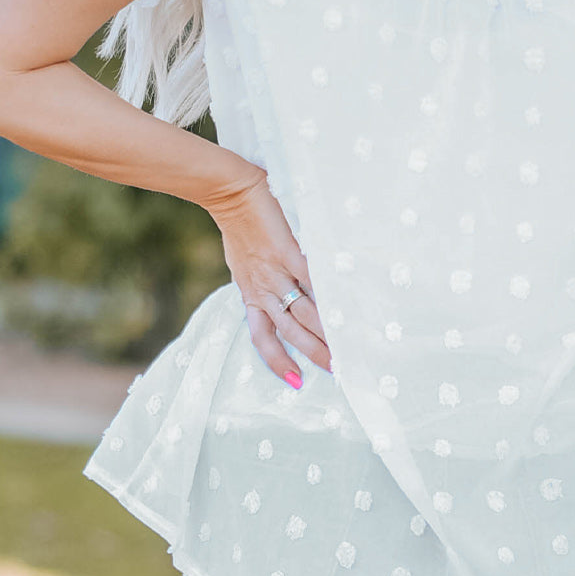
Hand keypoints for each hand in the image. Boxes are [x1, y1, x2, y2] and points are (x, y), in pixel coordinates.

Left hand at [205, 170, 332, 388]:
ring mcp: (276, 271)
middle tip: (338, 370)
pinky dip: (328, 292)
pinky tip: (346, 304)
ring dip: (325, 332)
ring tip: (345, 348)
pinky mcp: (288, 250)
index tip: (296, 382)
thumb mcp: (242, 265)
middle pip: (291, 332)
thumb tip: (280, 294)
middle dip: (314, 353)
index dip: (278, 362)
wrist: (228, 193)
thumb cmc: (237, 227)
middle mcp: (263, 290)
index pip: (263, 339)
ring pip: (303, 312)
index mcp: (252, 295)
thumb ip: (259, 282)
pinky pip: (311, 278)